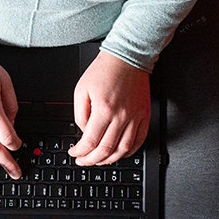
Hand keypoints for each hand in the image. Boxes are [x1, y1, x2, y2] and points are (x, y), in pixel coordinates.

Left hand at [69, 51, 150, 165]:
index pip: (90, 141)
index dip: (80, 152)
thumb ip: (80, 114)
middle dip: (91, 160)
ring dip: (109, 159)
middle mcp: (121, 116)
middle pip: (106, 149)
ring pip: (123, 149)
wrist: (127, 57)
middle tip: (84, 161)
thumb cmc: (104, 70)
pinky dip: (129, 151)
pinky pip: (139, 141)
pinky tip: (120, 153)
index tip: (74, 153)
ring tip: (99, 160)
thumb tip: (84, 132)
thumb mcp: (81, 90)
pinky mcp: (144, 116)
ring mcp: (135, 117)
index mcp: (103, 109)